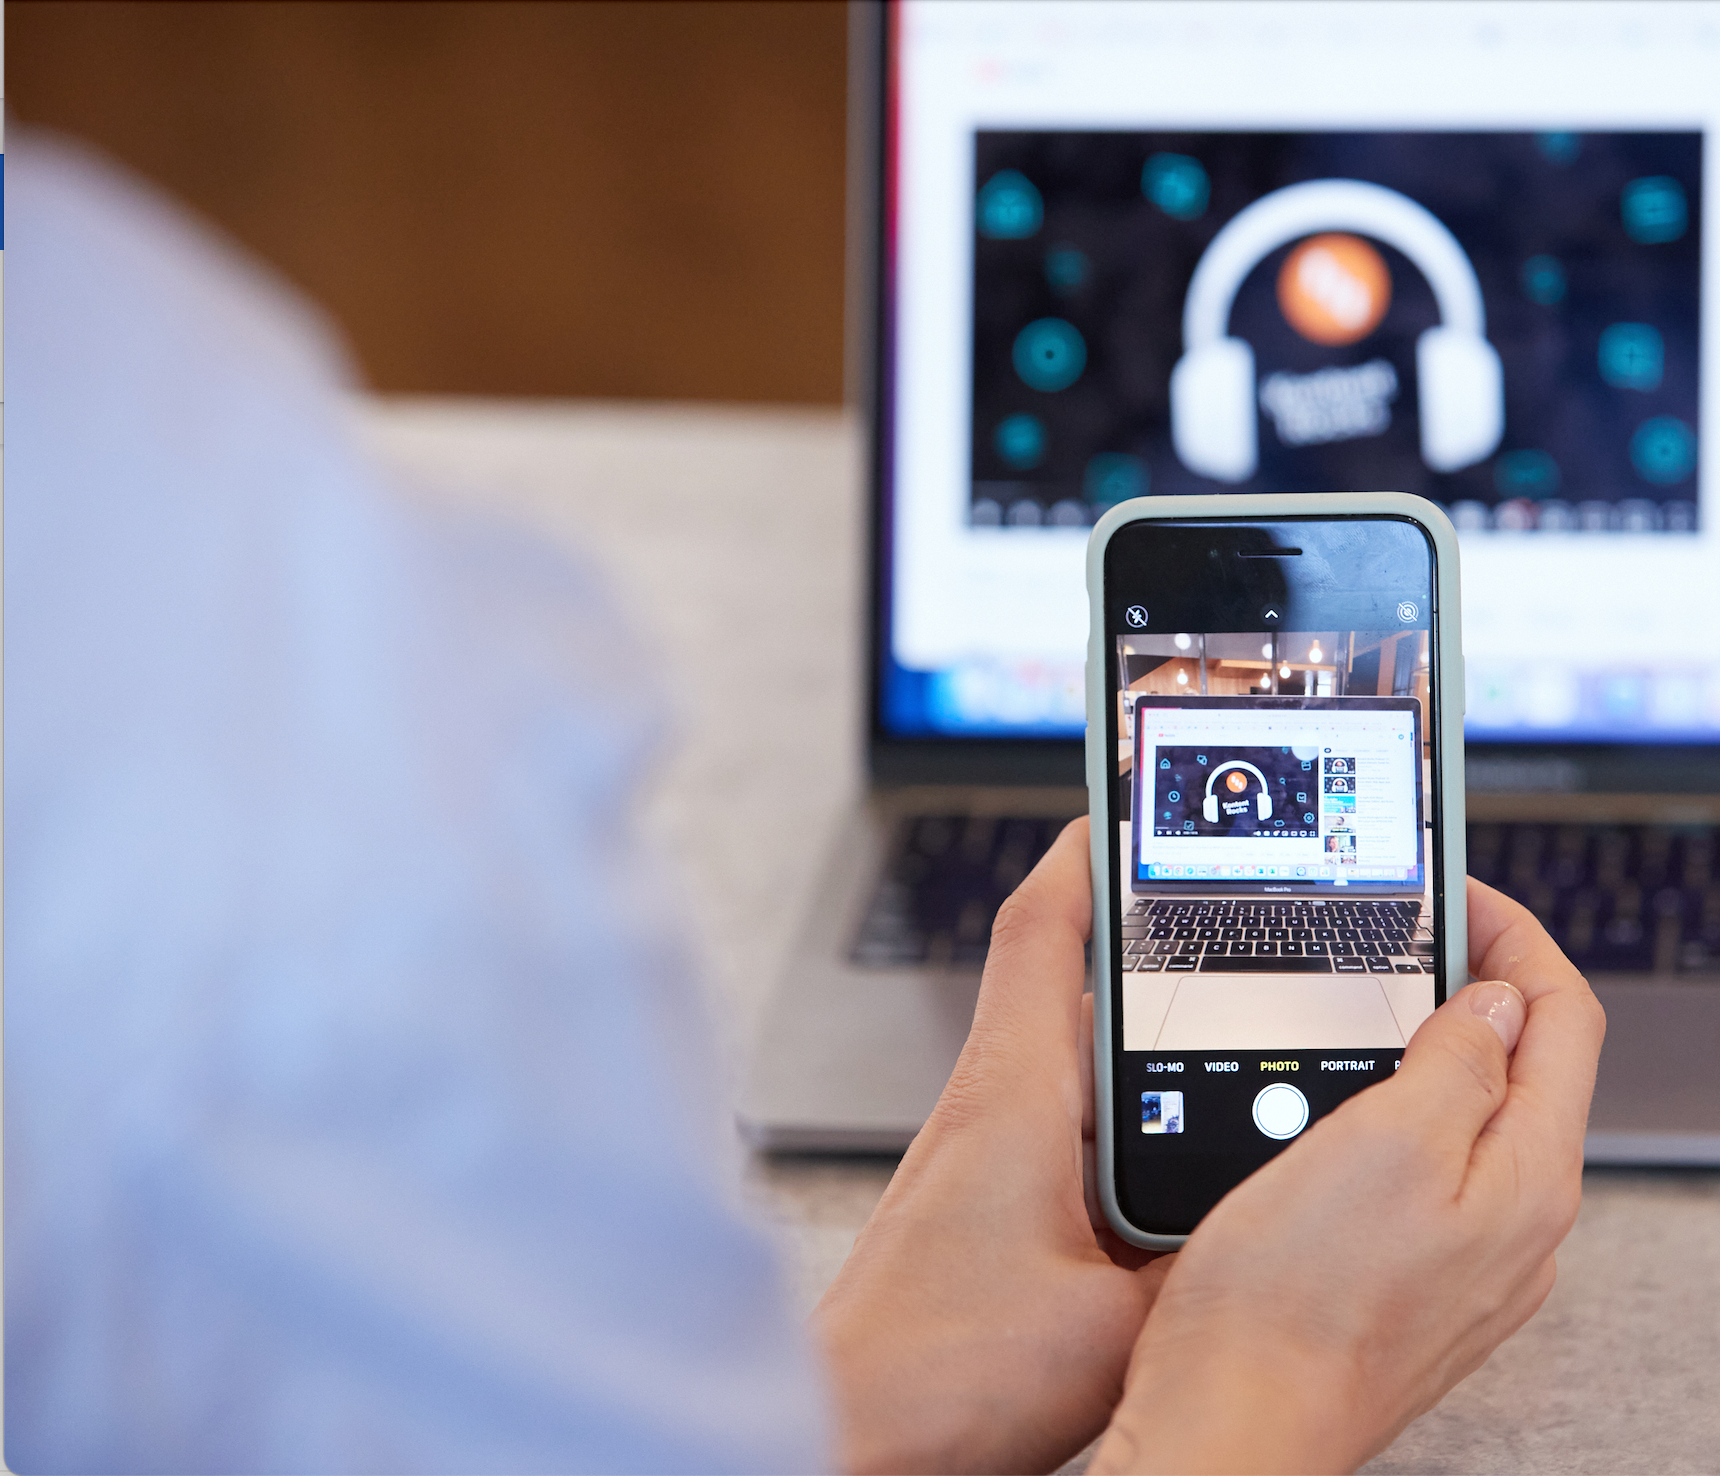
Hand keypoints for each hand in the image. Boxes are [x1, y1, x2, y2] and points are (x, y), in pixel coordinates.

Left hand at [812, 818, 1170, 1473]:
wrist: (853, 1433)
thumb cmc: (936, 1376)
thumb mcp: (1114, 1324)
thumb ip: (1200, 1265)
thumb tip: (1269, 1222)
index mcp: (1012, 1096)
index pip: (1040, 929)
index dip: (1087, 851)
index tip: (1129, 801)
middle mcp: (990, 1106)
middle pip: (1061, 977)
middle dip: (1134, 930)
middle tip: (1208, 896)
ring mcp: (983, 1153)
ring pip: (1068, 1052)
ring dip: (1131, 1023)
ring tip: (1216, 1010)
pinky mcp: (985, 1203)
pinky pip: (1064, 1120)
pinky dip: (1118, 1103)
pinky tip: (1169, 1142)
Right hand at [1090, 877, 1605, 1473]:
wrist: (1232, 1422)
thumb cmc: (1292, 1304)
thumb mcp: (1382, 1145)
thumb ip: (1456, 1065)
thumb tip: (1496, 1002)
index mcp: (1523, 1178)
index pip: (1565, 1019)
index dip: (1516, 937)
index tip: (1457, 893)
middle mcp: (1513, 1224)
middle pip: (1528, 1067)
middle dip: (1476, 985)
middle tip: (1408, 935)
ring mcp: (1465, 1258)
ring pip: (1475, 1118)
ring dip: (1432, 1046)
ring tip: (1369, 1003)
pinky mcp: (1409, 1280)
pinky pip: (1429, 1171)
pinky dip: (1399, 1111)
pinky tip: (1340, 1107)